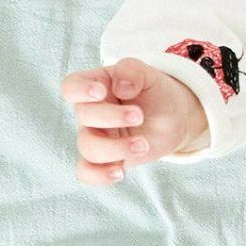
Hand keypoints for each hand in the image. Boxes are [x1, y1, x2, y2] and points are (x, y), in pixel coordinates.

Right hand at [62, 55, 208, 184]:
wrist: (174, 116)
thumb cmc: (156, 91)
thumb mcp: (150, 74)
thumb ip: (132, 70)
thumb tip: (120, 88)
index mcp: (95, 85)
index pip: (71, 86)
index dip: (80, 90)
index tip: (102, 92)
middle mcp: (90, 112)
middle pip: (84, 116)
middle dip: (113, 117)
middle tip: (140, 115)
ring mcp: (97, 136)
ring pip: (88, 147)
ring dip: (116, 147)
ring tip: (144, 144)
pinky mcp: (107, 158)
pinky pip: (87, 171)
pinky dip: (99, 175)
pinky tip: (120, 172)